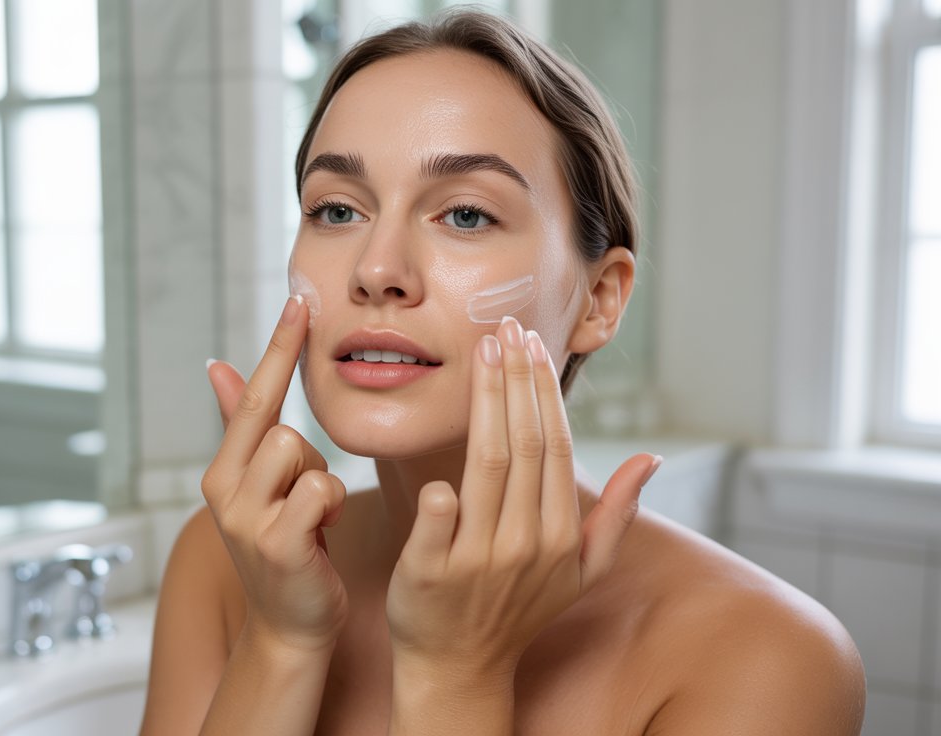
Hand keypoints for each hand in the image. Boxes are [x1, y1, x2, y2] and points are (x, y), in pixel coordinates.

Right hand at [202, 295, 349, 652]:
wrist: (291, 625)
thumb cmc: (286, 546)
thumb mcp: (259, 484)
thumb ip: (239, 424)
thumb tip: (215, 365)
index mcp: (221, 470)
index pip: (253, 395)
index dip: (278, 347)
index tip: (300, 299)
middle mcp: (223, 489)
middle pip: (282, 428)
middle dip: (308, 459)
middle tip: (306, 501)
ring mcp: (245, 519)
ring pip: (302, 454)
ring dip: (323, 485)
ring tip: (315, 520)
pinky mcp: (277, 544)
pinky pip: (321, 490)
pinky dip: (333, 508)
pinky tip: (323, 536)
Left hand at [386, 316, 659, 681]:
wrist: (460, 666)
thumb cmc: (518, 611)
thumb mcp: (581, 571)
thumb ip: (616, 515)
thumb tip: (652, 458)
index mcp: (561, 536)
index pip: (554, 447)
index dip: (544, 392)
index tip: (532, 345)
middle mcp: (525, 543)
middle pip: (523, 445)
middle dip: (515, 380)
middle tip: (503, 328)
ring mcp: (478, 559)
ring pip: (485, 466)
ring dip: (485, 403)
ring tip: (480, 354)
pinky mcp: (430, 574)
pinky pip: (436, 524)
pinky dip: (440, 496)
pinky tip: (439, 457)